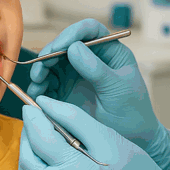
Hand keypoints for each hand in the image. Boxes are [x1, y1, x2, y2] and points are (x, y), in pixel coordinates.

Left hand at [19, 96, 169, 169]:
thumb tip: (44, 103)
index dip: (33, 119)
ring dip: (30, 154)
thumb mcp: (107, 137)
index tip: (30, 105)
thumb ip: (73, 118)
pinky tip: (50, 159)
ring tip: (42, 137)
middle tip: (35, 120)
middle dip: (28, 136)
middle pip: (27, 160)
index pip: (41, 140)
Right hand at [27, 19, 169, 169]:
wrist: (131, 139)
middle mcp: (90, 58)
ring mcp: (76, 74)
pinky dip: (39, 86)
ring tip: (37, 83)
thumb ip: (97, 69)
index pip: (90, 30)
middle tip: (41, 68)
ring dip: (41, 70)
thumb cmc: (133, 111)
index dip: (72, 33)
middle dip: (50, 53)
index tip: (59, 46)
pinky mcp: (65, 90)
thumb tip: (73, 48)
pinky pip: (47, 82)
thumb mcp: (118, 89)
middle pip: (64, 45)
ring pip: (52, 62)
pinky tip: (37, 95)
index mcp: (109, 51)